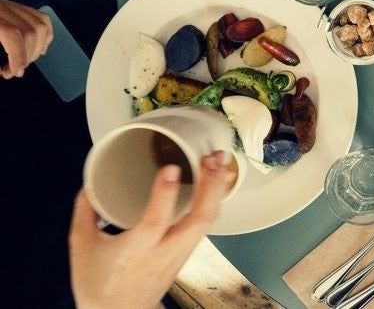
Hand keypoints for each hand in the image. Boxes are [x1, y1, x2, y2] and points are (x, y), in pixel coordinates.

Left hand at [0, 0, 52, 78]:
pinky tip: (38, 48)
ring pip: (41, 24)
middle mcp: (2, 8)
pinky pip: (41, 18)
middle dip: (28, 55)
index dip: (18, 55)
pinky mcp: (15, 7)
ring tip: (26, 61)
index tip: (17, 71)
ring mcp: (10, 6)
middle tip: (17, 70)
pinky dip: (45, 35)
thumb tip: (5, 70)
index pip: (12, 33)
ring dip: (38, 48)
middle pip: (30, 31)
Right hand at [69, 151, 235, 308]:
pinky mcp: (188, 252)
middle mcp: (164, 253)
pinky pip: (207, 224)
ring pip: (207, 222)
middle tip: (212, 158)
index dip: (164, 194)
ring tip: (221, 162)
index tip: (171, 168)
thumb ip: (86, 212)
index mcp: (135, 252)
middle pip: (198, 220)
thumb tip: (90, 183)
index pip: (155, 222)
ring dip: (217, 190)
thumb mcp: (82, 247)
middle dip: (210, 186)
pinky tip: (218, 182)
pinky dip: (215, 201)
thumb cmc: (99, 284)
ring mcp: (180, 254)